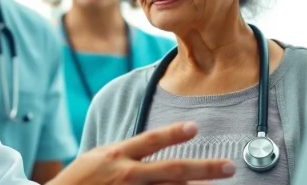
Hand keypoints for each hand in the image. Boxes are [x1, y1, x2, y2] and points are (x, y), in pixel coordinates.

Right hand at [49, 122, 235, 184]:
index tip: (195, 127)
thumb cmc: (77, 181)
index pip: (150, 140)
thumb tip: (150, 148)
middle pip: (173, 171)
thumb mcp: (97, 158)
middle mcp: (126, 175)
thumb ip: (125, 154)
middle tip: (228, 166)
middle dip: (204, 168)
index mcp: (117, 156)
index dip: (173, 133)